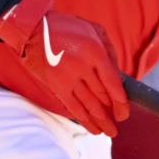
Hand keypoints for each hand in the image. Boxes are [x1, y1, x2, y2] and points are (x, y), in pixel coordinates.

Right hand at [0, 0, 128, 137]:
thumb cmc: (68, 28)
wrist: (33, 29)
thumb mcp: (94, 30)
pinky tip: (92, 128)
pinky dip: (84, 120)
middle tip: (119, 122)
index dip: (121, 102)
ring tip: (109, 131)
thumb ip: (110, 52)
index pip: (113, 83)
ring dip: (100, 121)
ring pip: (88, 106)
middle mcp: (81, 67)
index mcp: (94, 52)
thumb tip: (120, 77)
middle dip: (112, 113)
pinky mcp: (55, 85)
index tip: (124, 112)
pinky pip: (72, 107)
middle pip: (101, 97)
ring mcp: (67, 78)